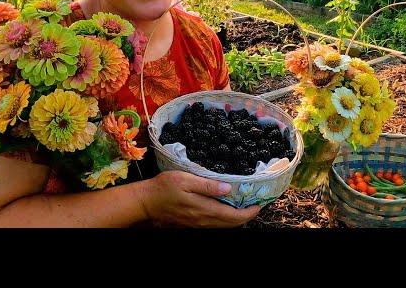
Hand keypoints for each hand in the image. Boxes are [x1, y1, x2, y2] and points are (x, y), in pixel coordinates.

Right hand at [139, 170, 260, 227]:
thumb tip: (228, 187)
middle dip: (247, 216)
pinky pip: (215, 224)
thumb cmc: (164, 187)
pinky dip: (226, 218)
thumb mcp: (186, 179)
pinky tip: (227, 208)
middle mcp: (203, 220)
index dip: (249, 213)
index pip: (233, 216)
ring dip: (237, 218)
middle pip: (231, 224)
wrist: (146, 201)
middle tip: (257, 204)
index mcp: (204, 209)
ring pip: (223, 225)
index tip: (259, 204)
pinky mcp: (193, 222)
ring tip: (245, 205)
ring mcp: (198, 223)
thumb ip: (207, 185)